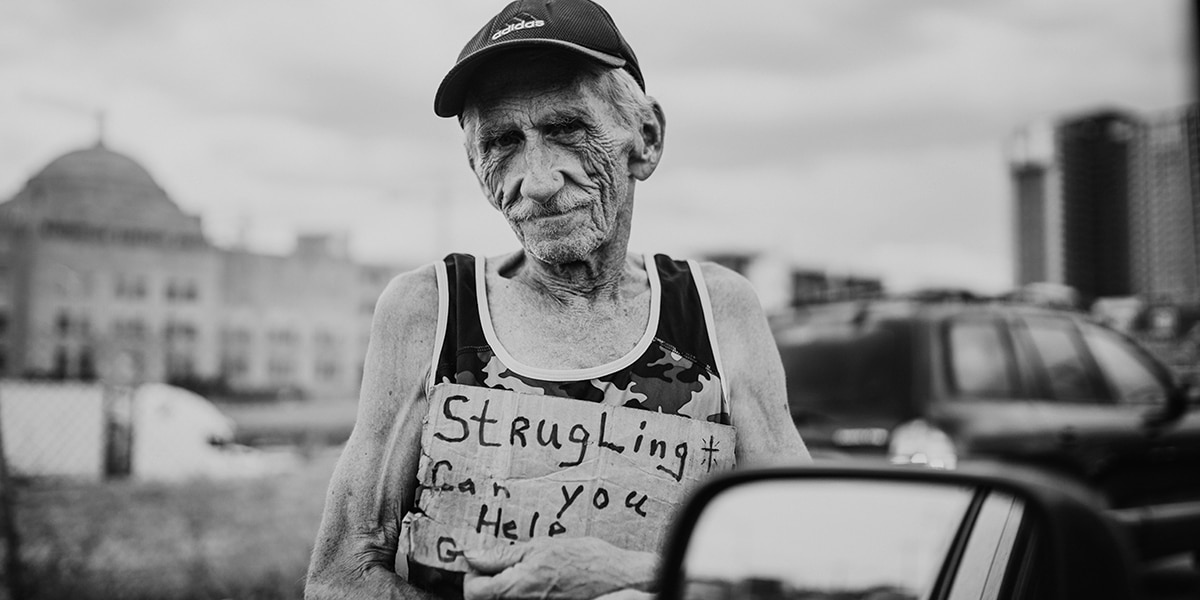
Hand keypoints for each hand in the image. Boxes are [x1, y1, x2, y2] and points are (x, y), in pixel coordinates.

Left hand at [462, 537, 656, 599]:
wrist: (618, 581)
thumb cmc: (586, 562)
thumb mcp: (541, 547)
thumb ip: (503, 555)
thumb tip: (474, 555)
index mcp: (516, 589)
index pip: (472, 590)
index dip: (473, 572)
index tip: (483, 559)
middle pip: (482, 599)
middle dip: (485, 580)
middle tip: (499, 564)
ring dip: (502, 586)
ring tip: (521, 571)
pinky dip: (518, 592)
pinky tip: (533, 582)